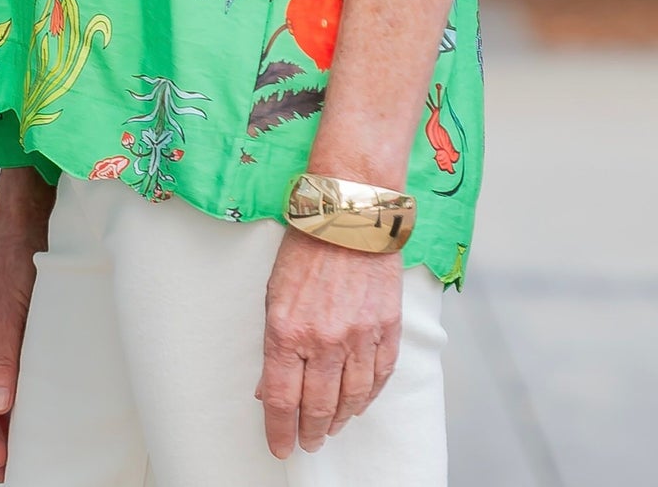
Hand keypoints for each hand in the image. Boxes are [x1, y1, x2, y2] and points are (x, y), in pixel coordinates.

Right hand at [0, 174, 53, 481]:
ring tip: (31, 456)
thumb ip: (3, 356)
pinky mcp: (14, 335)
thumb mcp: (7, 306)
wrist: (31, 214)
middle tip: (20, 471)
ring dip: (11, 423)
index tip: (4, 462)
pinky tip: (41, 419)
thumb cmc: (11, 253)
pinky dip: (24, 399)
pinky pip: (16, 375)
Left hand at [255, 225, 402, 457]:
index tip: (280, 445)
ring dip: (339, 419)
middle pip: (318, 407)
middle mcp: (324, 339)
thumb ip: (273, 344)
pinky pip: (380, 376)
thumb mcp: (274, 293)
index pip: (282, 399)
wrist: (350, 212)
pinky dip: (368, 396)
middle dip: (310, 432)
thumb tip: (269, 388)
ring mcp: (360, 336)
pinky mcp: (387, 327)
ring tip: (330, 426)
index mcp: (287, 330)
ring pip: (352, 399)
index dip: (280, 430)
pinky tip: (358, 401)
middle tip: (307, 442)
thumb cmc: (307, 246)